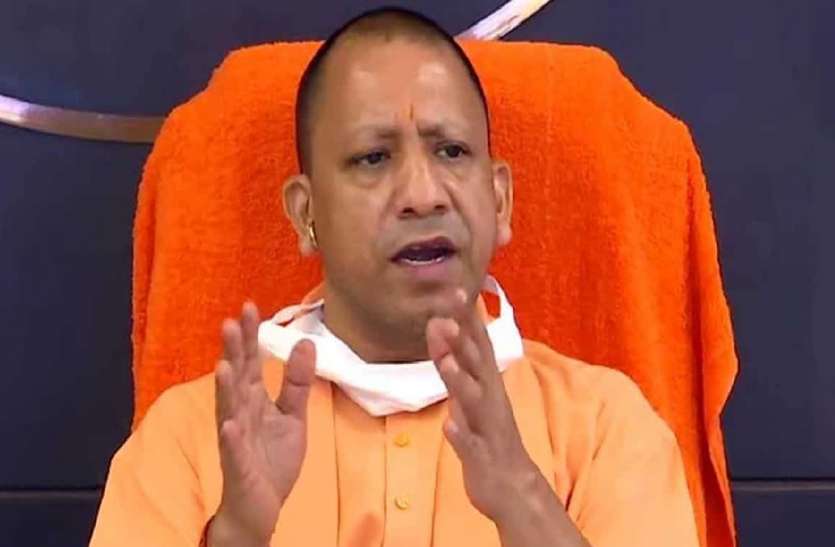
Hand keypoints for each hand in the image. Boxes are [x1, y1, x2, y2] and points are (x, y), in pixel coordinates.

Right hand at [209, 302, 315, 546]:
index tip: (248, 306)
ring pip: (229, 410)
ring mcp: (236, 440)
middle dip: (234, 352)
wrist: (261, 507)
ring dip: (225, 389)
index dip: (250, 336)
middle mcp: (240, 414)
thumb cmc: (271, 460)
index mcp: (253, 401)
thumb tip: (306, 342)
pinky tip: (229, 424)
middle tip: (231, 322)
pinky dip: (231, 438)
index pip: (250, 363)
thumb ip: (296, 382)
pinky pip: (234, 451)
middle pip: (237, 378)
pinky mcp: (239, 467)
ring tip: (223, 365)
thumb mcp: (292, 416)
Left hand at [425, 289, 538, 522]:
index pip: (476, 343)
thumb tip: (438, 323)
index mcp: (486, 382)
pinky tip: (450, 426)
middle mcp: (490, 398)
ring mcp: (487, 427)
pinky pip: (470, 446)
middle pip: (476, 365)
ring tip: (447, 362)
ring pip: (474, 402)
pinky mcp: (482, 456)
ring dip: (461, 381)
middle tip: (445, 314)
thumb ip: (453, 360)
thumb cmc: (487, 433)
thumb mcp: (469, 392)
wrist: (510, 485)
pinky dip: (461, 435)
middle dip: (461, 340)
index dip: (466, 317)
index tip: (453, 288)